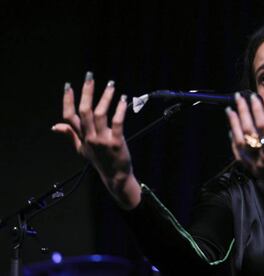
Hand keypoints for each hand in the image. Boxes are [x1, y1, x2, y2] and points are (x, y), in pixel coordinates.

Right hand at [52, 72, 140, 208]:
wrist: (115, 176)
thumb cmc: (99, 161)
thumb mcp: (81, 150)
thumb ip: (70, 136)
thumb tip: (55, 126)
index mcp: (80, 137)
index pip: (69, 116)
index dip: (67, 100)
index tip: (68, 85)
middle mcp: (89, 137)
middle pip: (84, 111)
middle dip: (86, 92)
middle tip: (90, 76)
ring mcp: (102, 140)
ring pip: (100, 114)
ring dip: (105, 97)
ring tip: (111, 85)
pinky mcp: (116, 142)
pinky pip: (117, 122)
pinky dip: (120, 109)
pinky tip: (123, 99)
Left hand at [226, 93, 263, 204]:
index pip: (263, 125)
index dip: (256, 110)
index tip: (252, 97)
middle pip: (248, 130)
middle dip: (242, 112)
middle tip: (237, 97)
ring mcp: (257, 163)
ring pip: (240, 142)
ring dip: (233, 125)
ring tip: (229, 111)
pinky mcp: (254, 171)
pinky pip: (239, 156)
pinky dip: (234, 144)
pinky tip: (230, 133)